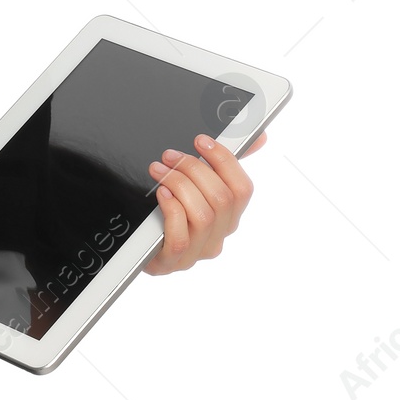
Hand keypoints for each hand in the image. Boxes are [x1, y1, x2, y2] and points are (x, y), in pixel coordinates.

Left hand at [141, 132, 265, 276]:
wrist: (140, 247)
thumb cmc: (171, 214)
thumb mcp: (197, 187)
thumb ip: (223, 165)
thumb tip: (259, 138)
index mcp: (229, 216)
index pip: (242, 189)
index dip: (224, 161)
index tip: (201, 141)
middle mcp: (218, 235)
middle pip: (221, 198)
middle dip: (193, 169)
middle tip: (170, 155)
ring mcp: (198, 251)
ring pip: (202, 215)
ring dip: (178, 184)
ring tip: (158, 170)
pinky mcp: (174, 261)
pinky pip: (180, 237)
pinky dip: (171, 210)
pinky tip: (160, 195)